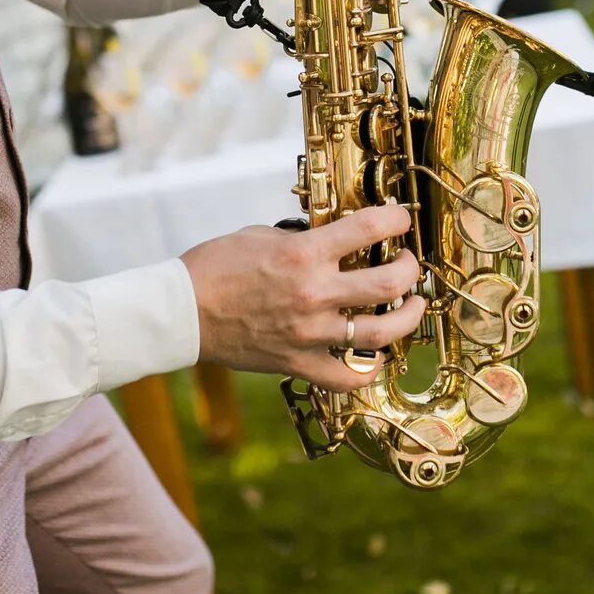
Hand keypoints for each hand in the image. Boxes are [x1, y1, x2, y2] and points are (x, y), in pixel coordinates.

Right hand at [181, 204, 426, 391]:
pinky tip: (376, 355)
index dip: (396, 217)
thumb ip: (302, 238)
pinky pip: (347, 377)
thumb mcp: (261, 235)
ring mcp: (309, 333)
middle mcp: (313, 293)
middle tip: (408, 262)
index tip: (400, 216)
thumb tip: (332, 238)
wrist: (182, 312)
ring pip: (380, 332)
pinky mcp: (298, 362)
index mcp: (304, 254)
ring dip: (406, 317)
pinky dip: (369, 369)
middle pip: (389, 283)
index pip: (369, 227)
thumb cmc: (214, 268)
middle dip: (410, 268)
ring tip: (412, 306)